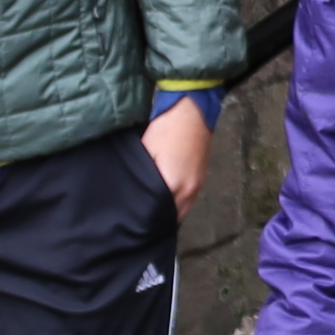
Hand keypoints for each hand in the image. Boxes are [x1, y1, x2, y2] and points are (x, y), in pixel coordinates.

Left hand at [143, 92, 209, 214]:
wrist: (192, 109)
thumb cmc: (165, 129)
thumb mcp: (147, 154)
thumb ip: (142, 180)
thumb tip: (136, 199)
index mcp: (175, 186)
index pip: (161, 217)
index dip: (148, 222)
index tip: (134, 225)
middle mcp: (190, 190)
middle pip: (173, 217)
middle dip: (158, 221)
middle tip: (139, 223)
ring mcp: (198, 184)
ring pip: (182, 209)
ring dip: (168, 212)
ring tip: (150, 214)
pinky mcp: (201, 177)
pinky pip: (188, 199)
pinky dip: (176, 203)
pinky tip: (165, 200)